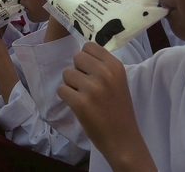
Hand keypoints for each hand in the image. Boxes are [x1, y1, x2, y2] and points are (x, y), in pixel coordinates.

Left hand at [57, 42, 154, 170]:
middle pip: (76, 57)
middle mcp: (105, 73)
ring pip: (67, 73)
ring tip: (84, 96)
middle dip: (77, 70)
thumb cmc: (118, 108)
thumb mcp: (117, 81)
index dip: (86, 58)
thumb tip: (81, 53)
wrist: (122, 138)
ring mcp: (92, 88)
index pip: (89, 46)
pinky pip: (61, 89)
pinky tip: (78, 105)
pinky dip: (66, 97)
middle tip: (86, 85)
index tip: (90, 71)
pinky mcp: (80, 103)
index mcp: (115, 66)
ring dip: (71, 85)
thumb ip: (102, 66)